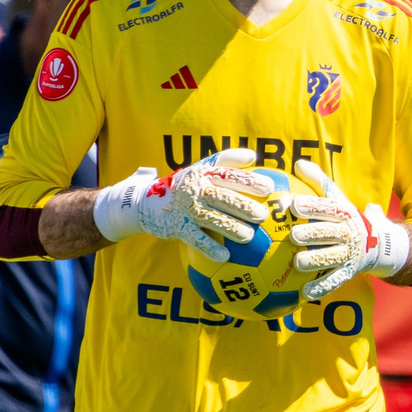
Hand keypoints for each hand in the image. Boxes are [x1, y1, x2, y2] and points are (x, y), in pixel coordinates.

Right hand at [91, 148, 271, 263]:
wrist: (143, 202)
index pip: (228, 174)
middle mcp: (194, 189)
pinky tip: (225, 256)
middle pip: (222, 197)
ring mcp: (185, 209)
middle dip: (243, 206)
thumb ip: (225, 162)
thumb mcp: (199, 169)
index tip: (269, 187)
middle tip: (263, 215)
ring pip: (211, 219)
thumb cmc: (182, 186)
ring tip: (249, 237)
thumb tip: (253, 155)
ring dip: (231, 228)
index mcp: (202, 173)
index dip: (248, 180)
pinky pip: (196, 239)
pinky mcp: (177, 227)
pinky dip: (210, 248)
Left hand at [288, 159, 411, 299]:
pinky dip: (321, 287)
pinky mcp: (348, 272)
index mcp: (345, 214)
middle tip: (294, 235)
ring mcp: (349, 254)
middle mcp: (349, 234)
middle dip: (314, 234)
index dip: (313, 206)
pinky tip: (305, 293)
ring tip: (298, 263)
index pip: (329, 208)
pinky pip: (334, 280)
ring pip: (332, 258)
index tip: (295, 205)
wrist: (380, 245)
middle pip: (331, 233)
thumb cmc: (346, 218)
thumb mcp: (338, 198)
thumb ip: (319, 182)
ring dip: (316, 260)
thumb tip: (298, 163)